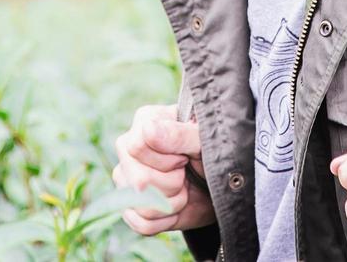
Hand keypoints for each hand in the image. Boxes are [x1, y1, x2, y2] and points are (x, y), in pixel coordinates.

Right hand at [113, 103, 216, 234]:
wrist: (220, 182)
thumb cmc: (213, 152)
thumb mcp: (204, 141)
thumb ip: (180, 134)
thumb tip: (148, 130)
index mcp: (144, 123)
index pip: (137, 148)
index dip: (166, 159)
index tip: (185, 157)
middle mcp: (128, 149)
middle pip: (139, 181)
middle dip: (173, 183)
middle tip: (186, 172)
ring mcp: (126, 177)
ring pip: (141, 205)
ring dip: (172, 203)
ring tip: (183, 188)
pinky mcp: (130, 205)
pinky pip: (141, 223)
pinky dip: (166, 220)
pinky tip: (176, 206)